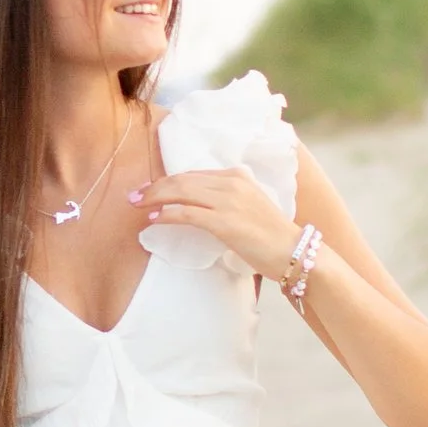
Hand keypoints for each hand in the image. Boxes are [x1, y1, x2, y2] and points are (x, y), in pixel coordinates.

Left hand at [130, 164, 296, 278]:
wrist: (293, 252)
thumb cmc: (271, 236)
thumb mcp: (249, 207)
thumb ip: (226, 200)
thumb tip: (197, 208)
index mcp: (237, 176)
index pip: (193, 174)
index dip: (168, 181)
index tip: (150, 189)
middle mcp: (231, 183)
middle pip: (182, 180)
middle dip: (154, 187)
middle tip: (134, 195)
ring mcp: (228, 201)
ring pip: (180, 192)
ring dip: (154, 198)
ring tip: (137, 205)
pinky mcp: (224, 222)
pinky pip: (186, 214)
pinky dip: (166, 215)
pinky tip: (153, 219)